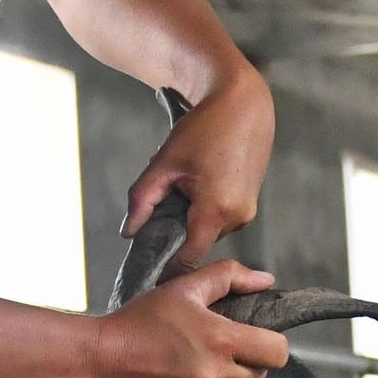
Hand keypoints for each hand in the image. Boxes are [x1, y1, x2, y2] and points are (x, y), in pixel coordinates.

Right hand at [88, 258, 287, 377]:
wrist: (96, 363)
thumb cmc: (138, 322)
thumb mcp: (182, 289)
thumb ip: (228, 277)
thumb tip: (266, 279)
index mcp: (222, 341)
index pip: (278, 352)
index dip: (270, 343)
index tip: (253, 339)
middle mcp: (217, 376)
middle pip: (259, 375)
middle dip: (246, 361)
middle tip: (217, 349)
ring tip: (193, 366)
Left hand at [126, 73, 274, 259]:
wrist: (243, 104)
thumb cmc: (204, 128)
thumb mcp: (165, 163)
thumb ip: (142, 200)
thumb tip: (128, 232)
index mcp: (216, 210)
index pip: (188, 258)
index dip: (167, 268)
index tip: (148, 273)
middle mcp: (237, 218)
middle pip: (196, 243)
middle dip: (177, 230)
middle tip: (164, 202)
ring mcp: (247, 213)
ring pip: (208, 230)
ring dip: (192, 217)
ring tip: (187, 182)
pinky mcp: (250, 205)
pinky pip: (220, 219)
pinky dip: (205, 208)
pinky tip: (202, 180)